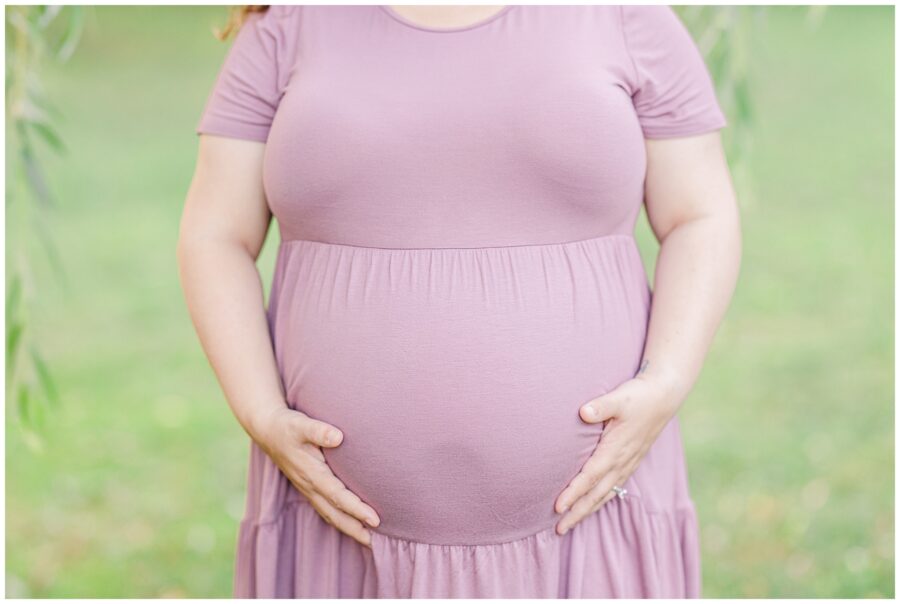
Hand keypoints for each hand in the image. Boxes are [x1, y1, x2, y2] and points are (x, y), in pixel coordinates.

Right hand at [251, 405, 380, 547]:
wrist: (267, 430)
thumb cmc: (287, 426)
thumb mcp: (301, 424)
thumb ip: (319, 431)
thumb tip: (338, 437)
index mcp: (311, 473)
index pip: (338, 496)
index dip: (357, 509)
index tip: (376, 520)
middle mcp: (310, 486)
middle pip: (335, 514)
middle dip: (355, 529)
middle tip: (376, 542)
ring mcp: (308, 488)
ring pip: (330, 514)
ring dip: (348, 528)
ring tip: (368, 540)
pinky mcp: (308, 487)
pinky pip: (325, 508)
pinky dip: (339, 519)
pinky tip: (350, 523)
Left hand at [554, 374, 683, 534]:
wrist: (663, 397)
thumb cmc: (638, 397)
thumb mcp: (619, 398)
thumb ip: (601, 406)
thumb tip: (583, 412)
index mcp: (615, 449)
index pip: (590, 476)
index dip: (574, 492)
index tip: (557, 507)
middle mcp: (621, 461)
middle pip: (596, 493)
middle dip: (577, 512)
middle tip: (559, 529)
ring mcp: (628, 464)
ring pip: (605, 494)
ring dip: (587, 510)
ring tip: (570, 524)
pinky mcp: (631, 462)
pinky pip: (613, 488)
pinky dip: (600, 500)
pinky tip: (592, 506)